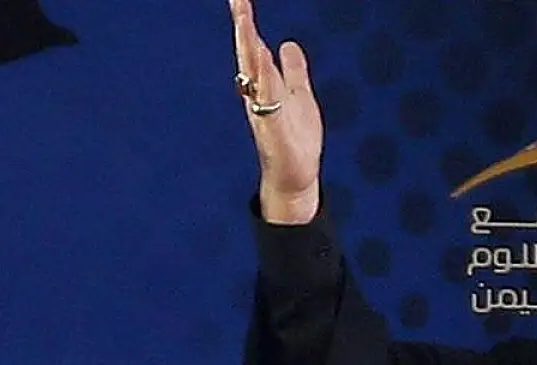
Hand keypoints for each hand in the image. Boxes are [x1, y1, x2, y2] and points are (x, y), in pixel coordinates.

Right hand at [229, 0, 323, 223]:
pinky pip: (267, 99)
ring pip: (254, 73)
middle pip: (248, 55)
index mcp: (265, 85)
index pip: (253, 48)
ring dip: (248, 46)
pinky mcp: (273, 127)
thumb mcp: (300, 96)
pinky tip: (262, 58)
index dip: (246, 23)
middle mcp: (259, 94)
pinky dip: (264, 78)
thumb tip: (288, 43)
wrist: (294, 176)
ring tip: (244, 19)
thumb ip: (294, 71)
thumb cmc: (296, 139)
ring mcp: (264, 110)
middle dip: (243, 27)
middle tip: (237, 0)